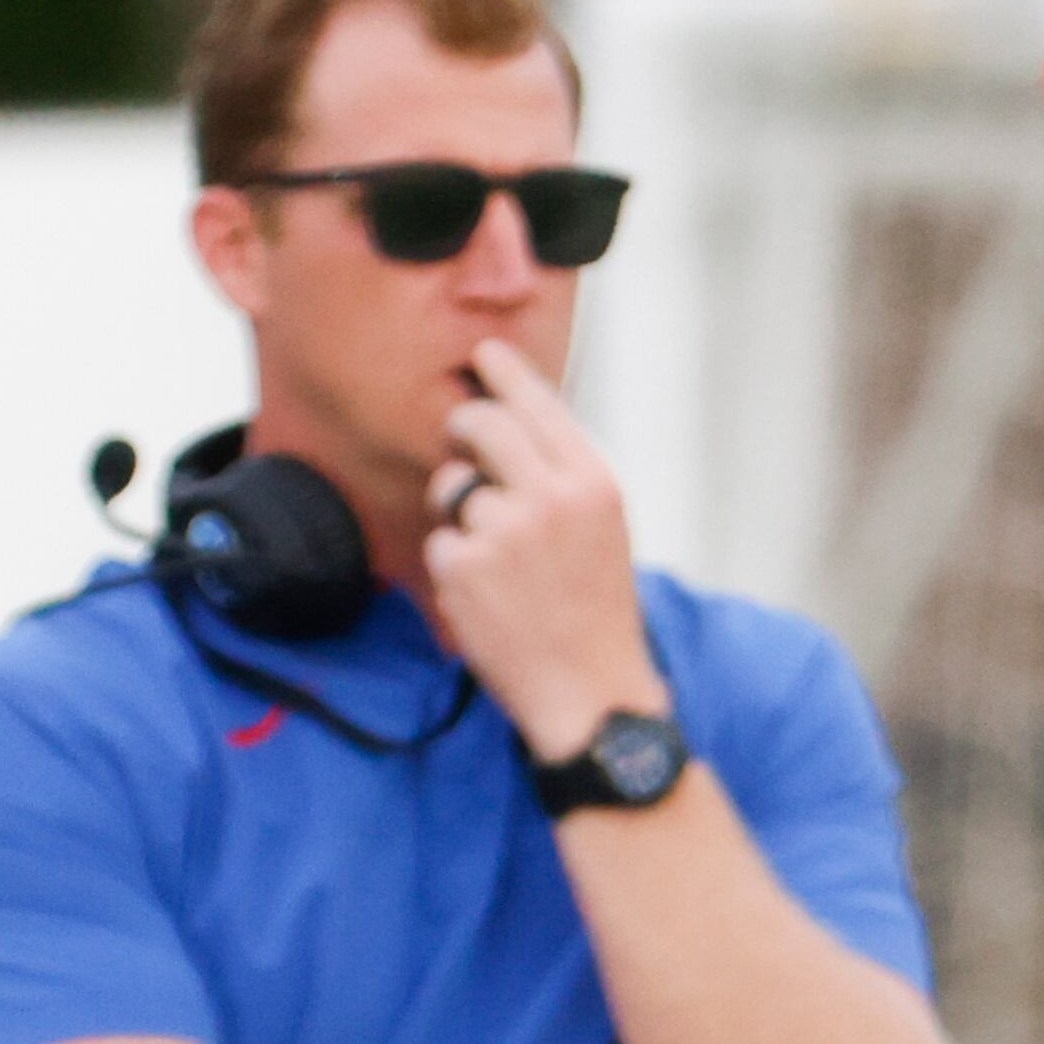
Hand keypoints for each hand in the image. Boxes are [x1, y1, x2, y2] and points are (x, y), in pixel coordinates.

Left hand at [423, 338, 669, 758]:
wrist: (592, 690)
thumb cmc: (597, 609)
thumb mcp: (603, 527)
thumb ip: (563, 475)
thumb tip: (509, 423)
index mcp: (594, 482)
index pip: (538, 404)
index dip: (504, 372)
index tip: (482, 353)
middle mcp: (551, 496)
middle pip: (480, 425)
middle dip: (462, 429)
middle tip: (462, 443)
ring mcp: (505, 530)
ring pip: (451, 486)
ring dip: (461, 513)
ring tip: (498, 559)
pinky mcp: (465, 566)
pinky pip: (440, 540)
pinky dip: (455, 565)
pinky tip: (489, 597)